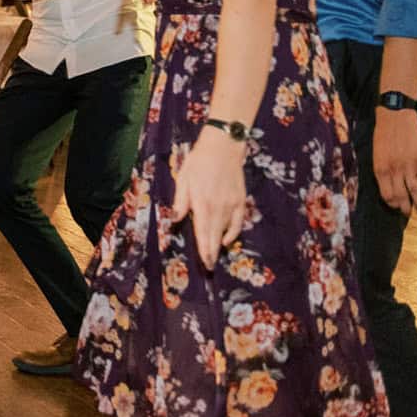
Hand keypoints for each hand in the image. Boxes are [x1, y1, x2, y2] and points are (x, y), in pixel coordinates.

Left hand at [172, 129, 248, 269]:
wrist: (223, 148)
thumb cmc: (198, 162)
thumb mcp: (183, 179)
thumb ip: (180, 201)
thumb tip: (175, 220)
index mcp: (202, 203)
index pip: (203, 232)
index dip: (204, 249)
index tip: (205, 263)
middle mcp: (218, 207)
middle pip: (215, 235)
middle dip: (212, 252)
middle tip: (209, 267)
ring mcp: (231, 205)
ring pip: (226, 231)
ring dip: (220, 244)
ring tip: (215, 257)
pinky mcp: (241, 201)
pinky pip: (238, 222)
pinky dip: (233, 233)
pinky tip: (227, 239)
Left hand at [372, 108, 416, 215]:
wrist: (396, 118)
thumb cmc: (383, 134)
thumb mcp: (376, 153)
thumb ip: (382, 168)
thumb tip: (387, 183)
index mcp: (380, 169)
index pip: (386, 194)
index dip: (391, 203)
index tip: (395, 206)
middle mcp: (394, 171)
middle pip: (400, 196)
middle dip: (405, 207)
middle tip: (408, 213)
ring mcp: (408, 167)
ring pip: (414, 191)